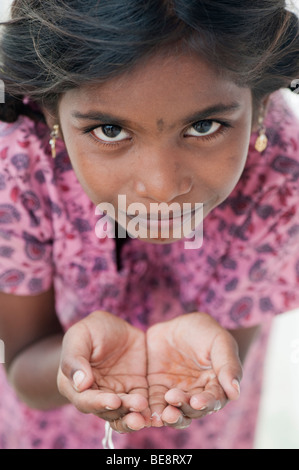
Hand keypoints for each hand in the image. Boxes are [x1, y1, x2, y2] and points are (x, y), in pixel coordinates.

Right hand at [57, 311, 149, 432]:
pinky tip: (156, 412)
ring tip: (146, 416)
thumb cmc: (92, 329)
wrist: (116, 325)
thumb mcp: (80, 335)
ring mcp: (117, 395)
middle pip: (107, 411)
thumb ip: (75, 358)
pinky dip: (148, 412)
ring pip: (124, 414)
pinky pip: (141, 406)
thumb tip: (80, 384)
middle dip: (122, 412)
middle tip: (137, 409)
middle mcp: (95, 396)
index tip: (114, 400)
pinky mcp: (136, 391)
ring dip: (134, 418)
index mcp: (75, 386)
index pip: (85, 400)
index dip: (99, 403)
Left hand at [146, 313, 241, 428]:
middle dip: (184, 408)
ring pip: (174, 412)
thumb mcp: (219, 341)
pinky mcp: (156, 390)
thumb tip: (235, 392)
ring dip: (169, 415)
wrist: (177, 324)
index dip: (206, 402)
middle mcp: (197, 395)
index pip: (213, 400)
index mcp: (216, 386)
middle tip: (174, 399)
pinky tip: (145, 410)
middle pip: (192, 410)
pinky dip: (151, 409)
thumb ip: (228, 365)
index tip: (197, 401)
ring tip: (162, 412)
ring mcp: (176, 394)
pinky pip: (153, 404)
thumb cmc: (204, 331)